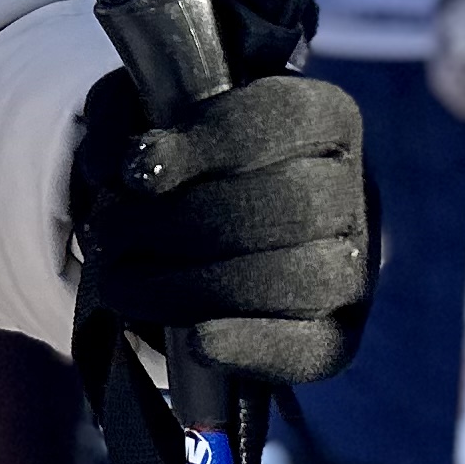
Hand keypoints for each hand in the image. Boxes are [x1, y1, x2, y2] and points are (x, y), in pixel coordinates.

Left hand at [69, 66, 371, 385]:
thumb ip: (125, 115)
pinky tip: (195, 339)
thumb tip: (121, 163)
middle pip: (293, 202)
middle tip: (111, 234)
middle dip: (184, 224)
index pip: (284, 118)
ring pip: (300, 278)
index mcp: (322, 118)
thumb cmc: (176, 158)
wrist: (204, 233)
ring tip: (121, 282)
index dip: (208, 144)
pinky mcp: (337, 334)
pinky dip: (248, 345)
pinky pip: (310, 350)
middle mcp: (354, 191)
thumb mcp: (142, 112)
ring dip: (194, 286)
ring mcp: (353, 267)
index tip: (138, 173)